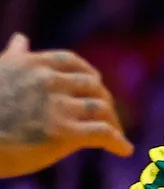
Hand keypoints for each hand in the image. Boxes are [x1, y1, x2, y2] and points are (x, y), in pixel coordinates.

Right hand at [0, 34, 133, 178]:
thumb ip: (15, 57)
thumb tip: (21, 38)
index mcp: (32, 64)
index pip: (73, 63)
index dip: (88, 75)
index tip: (95, 86)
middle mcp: (48, 80)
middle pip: (92, 86)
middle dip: (103, 100)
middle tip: (108, 116)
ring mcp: (57, 106)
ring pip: (101, 108)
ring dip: (114, 122)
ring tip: (117, 134)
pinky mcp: (64, 133)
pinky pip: (103, 134)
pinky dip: (118, 141)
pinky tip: (123, 150)